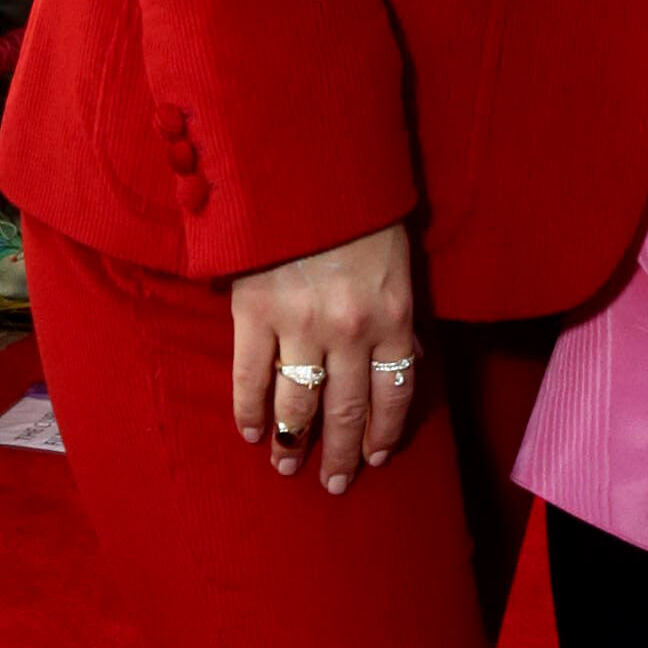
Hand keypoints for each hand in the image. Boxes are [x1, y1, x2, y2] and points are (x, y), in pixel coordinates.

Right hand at [229, 223, 423, 492]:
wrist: (305, 163)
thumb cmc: (357, 208)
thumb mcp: (396, 260)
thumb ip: (395, 313)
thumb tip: (399, 359)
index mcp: (393, 316)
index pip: (394, 393)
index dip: (383, 432)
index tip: (374, 457)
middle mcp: (351, 330)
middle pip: (347, 409)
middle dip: (341, 453)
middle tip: (334, 483)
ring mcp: (300, 324)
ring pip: (299, 403)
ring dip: (293, 441)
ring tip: (288, 465)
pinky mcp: (254, 312)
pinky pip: (250, 376)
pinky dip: (249, 410)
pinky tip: (250, 431)